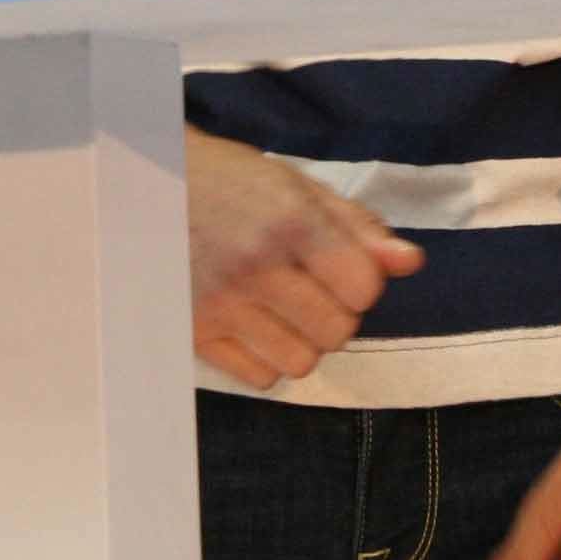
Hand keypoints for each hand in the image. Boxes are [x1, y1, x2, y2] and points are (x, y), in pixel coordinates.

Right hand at [185, 128, 424, 388]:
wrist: (149, 186)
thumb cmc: (233, 181)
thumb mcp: (299, 187)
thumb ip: (358, 227)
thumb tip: (411, 263)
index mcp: (290, 221)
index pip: (364, 289)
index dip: (363, 282)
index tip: (345, 267)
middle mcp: (256, 266)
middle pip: (338, 332)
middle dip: (338, 313)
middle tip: (314, 287)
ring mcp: (221, 304)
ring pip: (301, 364)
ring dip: (306, 341)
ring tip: (287, 309)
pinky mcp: (194, 332)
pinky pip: (259, 378)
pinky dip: (269, 359)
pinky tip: (258, 325)